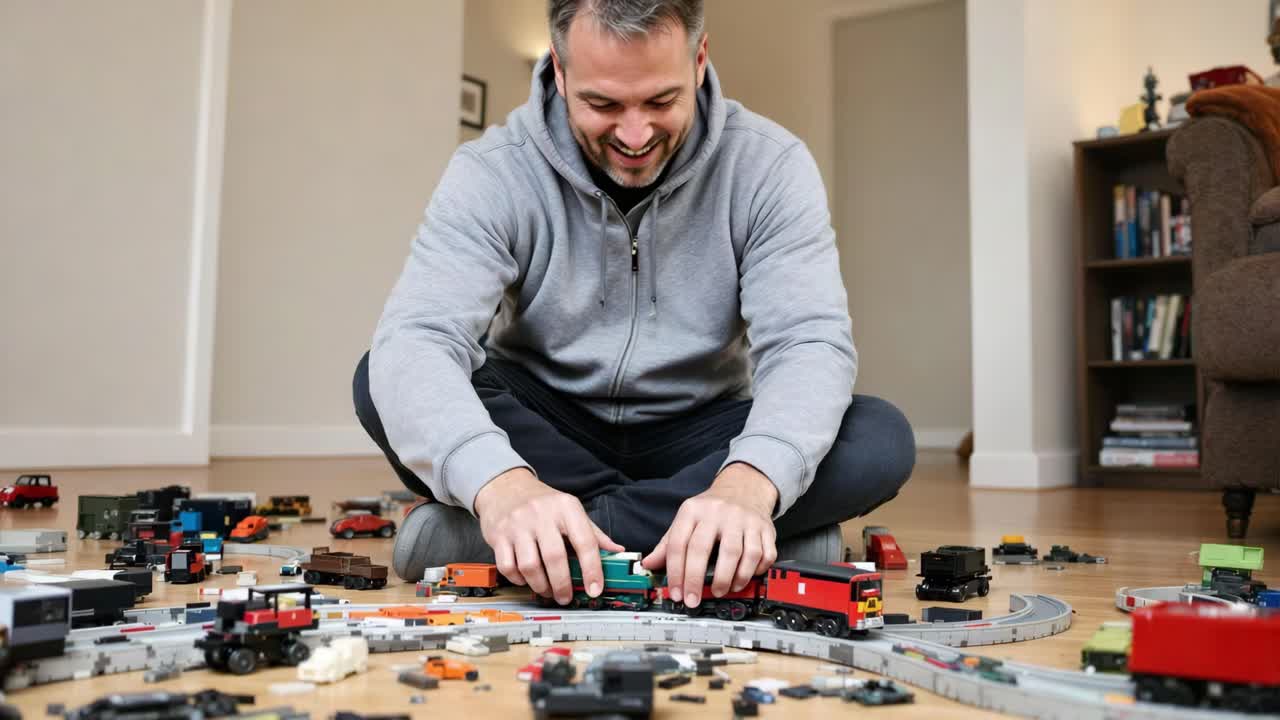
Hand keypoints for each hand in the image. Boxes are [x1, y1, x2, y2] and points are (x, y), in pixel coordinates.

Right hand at [474, 467, 622, 604]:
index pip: (585, 541)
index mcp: (566, 507)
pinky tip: (526, 579)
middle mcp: (541, 514)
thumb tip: (617, 551)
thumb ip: (593, 532)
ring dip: (541, 586)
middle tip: (566, 597)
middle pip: (555, 558)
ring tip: (547, 590)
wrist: (506, 487)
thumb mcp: (570, 509)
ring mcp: (517, 524)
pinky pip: (508, 567)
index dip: (592, 569)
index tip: (595, 589)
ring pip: (530, 566)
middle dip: (563, 585)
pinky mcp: (498, 535)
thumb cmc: (542, 502)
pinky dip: (518, 580)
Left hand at [640, 463, 777, 607]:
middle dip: (696, 580)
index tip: (676, 593)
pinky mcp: (765, 528)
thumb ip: (667, 543)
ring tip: (722, 590)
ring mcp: (744, 520)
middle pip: (704, 550)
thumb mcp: (686, 519)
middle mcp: (718, 513)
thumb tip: (648, 564)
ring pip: (738, 554)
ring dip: (729, 579)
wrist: (743, 488)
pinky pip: (763, 555)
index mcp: (693, 510)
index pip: (679, 544)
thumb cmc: (712, 509)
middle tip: (694, 599)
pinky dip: (755, 572)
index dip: (676, 573)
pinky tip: (744, 578)